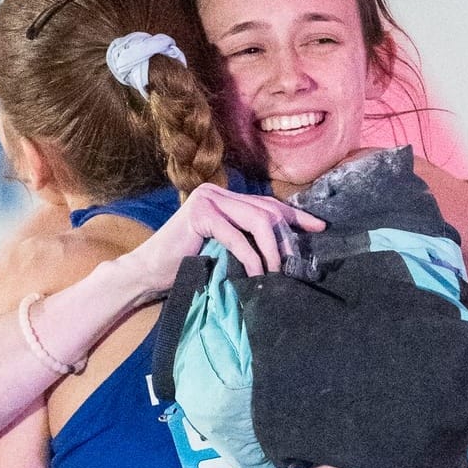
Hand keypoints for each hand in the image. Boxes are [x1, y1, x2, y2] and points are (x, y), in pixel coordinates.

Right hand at [116, 182, 324, 294]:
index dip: (296, 216)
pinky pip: (237, 236)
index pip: (268, 203)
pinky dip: (251, 257)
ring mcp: (208, 200)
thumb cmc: (185, 266)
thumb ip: (245, 240)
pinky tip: (256, 274)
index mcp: (223, 197)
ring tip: (276, 273)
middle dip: (287, 238)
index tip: (319, 228)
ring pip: (258, 220)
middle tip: (295, 265)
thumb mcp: (223, 249)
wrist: (148, 272)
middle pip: (267, 210)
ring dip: (272, 249)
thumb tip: (282, 251)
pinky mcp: (200, 214)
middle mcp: (216, 192)